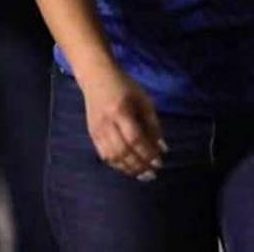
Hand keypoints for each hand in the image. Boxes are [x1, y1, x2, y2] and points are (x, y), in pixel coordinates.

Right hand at [79, 63, 166, 178]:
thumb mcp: (143, 100)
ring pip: (112, 157)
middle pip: (122, 151)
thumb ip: (153, 124)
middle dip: (139, 165)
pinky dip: (117, 165)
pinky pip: (104, 155)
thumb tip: (162, 148)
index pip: (135, 139)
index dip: (147, 153)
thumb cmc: (124, 86)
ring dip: (128, 169)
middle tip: (152, 174)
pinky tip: (128, 168)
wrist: (96, 78)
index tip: (159, 163)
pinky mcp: (91, 135)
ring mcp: (96, 131)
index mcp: (121, 111)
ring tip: (142, 175)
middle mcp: (106, 123)